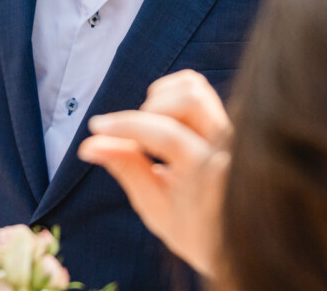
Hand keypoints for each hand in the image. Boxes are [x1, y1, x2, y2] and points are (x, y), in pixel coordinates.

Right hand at [78, 71, 231, 277]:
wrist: (238, 238)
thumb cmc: (194, 229)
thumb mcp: (154, 207)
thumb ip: (126, 169)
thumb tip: (89, 144)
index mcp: (208, 173)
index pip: (168, 135)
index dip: (128, 126)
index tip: (97, 127)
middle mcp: (226, 144)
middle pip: (189, 98)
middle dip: (149, 110)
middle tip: (134, 139)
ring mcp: (231, 130)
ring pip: (195, 87)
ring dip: (162, 98)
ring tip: (148, 128)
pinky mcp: (228, 121)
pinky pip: (200, 90)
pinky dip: (173, 94)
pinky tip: (162, 122)